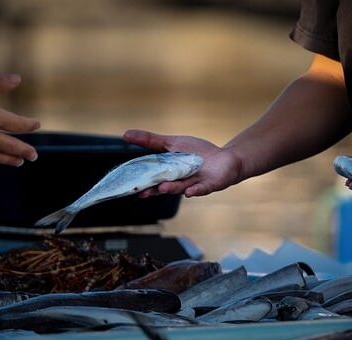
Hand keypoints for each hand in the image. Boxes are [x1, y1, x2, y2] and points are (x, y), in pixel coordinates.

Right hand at [123, 129, 243, 196]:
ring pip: (180, 187)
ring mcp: (193, 184)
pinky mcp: (208, 185)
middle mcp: (179, 182)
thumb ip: (150, 141)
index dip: (142, 182)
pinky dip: (195, 190)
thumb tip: (125, 134)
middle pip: (164, 187)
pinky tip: (189, 192)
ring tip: (162, 188)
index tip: (129, 185)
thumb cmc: (198, 153)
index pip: (152, 178)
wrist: (225, 159)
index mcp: (168, 173)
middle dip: (154, 190)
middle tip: (141, 193)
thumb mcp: (172, 143)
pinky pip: (201, 189)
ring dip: (171, 188)